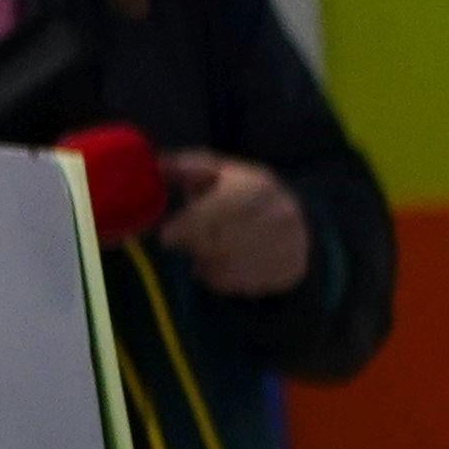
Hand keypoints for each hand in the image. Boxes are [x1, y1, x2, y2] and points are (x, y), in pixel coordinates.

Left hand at [154, 151, 312, 299]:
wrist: (291, 220)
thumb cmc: (241, 195)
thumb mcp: (217, 174)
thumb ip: (187, 168)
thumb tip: (157, 164)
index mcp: (259, 185)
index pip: (216, 211)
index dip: (186, 227)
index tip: (166, 237)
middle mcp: (280, 214)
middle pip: (223, 241)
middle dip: (195, 247)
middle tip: (183, 247)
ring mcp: (290, 244)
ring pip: (231, 266)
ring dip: (207, 265)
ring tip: (201, 257)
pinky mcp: (291, 269)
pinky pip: (244, 284)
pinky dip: (222, 281)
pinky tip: (217, 269)